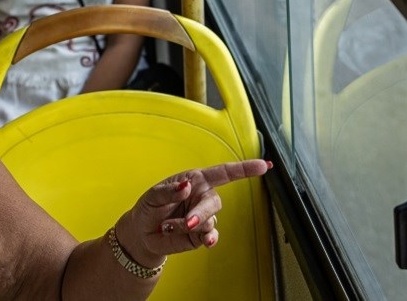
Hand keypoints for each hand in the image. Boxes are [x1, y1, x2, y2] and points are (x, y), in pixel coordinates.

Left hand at [113, 159, 270, 266]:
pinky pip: (210, 236)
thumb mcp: (153, 195)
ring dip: (190, 226)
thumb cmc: (150, 208)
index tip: (263, 166)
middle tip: (187, 222)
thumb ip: (169, 191)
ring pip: (209, 221)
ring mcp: (204, 217)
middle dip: (201, 212)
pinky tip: (203, 240)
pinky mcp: (201, 235)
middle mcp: (202, 197)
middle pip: (215, 202)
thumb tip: (186, 187)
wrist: (143, 234)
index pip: (223, 173)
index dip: (244, 169)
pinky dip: (206, 238)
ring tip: (170, 226)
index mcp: (195, 180)